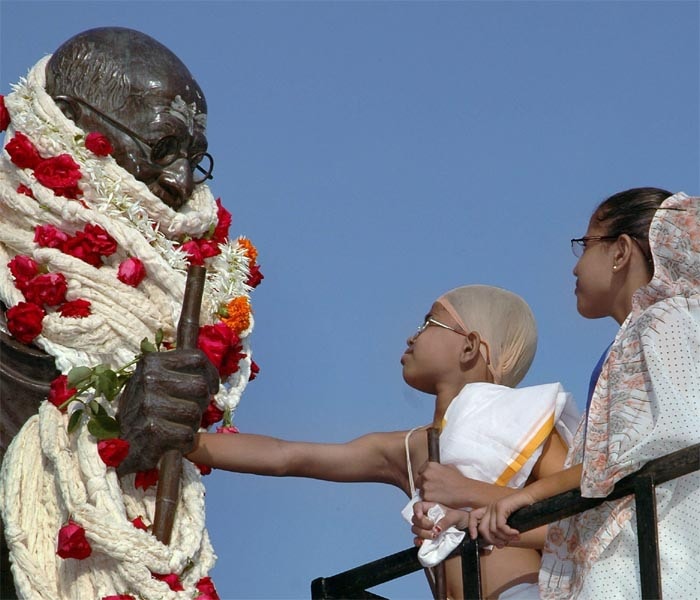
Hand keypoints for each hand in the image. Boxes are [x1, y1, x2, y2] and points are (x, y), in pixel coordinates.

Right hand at [116, 349, 218, 474]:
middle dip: (202, 402)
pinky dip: (184, 442)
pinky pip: (188, 434)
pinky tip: (172, 441)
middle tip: (192, 410)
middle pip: (200, 386)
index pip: (196, 358)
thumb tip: (210, 372)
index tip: (212, 387)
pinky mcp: (152, 429)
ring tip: (177, 426)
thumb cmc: (145, 411)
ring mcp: (149, 404)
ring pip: (195, 412)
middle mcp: (149, 379)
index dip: (211, 374)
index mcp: (151, 362)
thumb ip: (178, 371)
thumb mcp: (154, 381)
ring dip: (192, 423)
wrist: (119, 446)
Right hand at [410, 501, 469, 545]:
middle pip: (415, 519)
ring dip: (422, 534)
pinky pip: (417, 540)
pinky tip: (423, 543)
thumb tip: (435, 529)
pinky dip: (418, 542)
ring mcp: (426, 528)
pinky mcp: (427, 538)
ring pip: (415, 529)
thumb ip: (445, 521)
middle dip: (422, 525)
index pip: (418, 506)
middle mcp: (426, 516)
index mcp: (431, 507)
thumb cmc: (461, 518)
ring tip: (434, 537)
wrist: (467, 529)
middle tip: (433, 529)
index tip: (420, 516)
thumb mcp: (455, 517)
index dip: (416, 510)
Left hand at [416, 462, 472, 505]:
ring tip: (436, 493)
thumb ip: (437, 467)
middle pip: (418, 480)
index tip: (429, 479)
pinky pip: (423, 498)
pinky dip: (429, 499)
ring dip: (426, 492)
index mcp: (430, 465)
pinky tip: (437, 498)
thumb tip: (433, 468)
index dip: (425, 475)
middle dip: (424, 483)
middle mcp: (426, 474)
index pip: (421, 470)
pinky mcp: (426, 496)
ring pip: (420, 490)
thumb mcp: (448, 467)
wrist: (465, 492)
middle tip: (433, 487)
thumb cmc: (459, 480)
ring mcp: (425, 485)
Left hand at [468, 489, 534, 547]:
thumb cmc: (522, 511)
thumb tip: (499, 545)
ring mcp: (494, 506)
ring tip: (514, 538)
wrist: (531, 498)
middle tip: (504, 544)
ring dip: (504, 538)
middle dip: (492, 540)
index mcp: (489, 511)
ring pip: (492, 529)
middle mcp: (490, 507)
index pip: (473, 516)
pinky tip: (516, 533)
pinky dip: (508, 533)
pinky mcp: (501, 506)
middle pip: (482, 528)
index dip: (471, 527)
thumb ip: (502, 532)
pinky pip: (500, 526)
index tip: (474, 538)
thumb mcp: (509, 523)